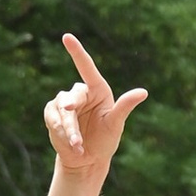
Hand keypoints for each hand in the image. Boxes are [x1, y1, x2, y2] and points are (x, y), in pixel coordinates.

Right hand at [43, 34, 147, 179]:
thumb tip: (143, 92)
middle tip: (75, 133)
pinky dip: (60, 133)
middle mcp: (81, 93)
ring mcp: (64, 103)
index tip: (67, 36)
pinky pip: (53, 118)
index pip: (86, 67)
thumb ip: (125, 106)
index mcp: (98, 89)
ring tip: (78, 146)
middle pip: (73, 97)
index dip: (76, 51)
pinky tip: (71, 145)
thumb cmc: (105, 140)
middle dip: (72, 114)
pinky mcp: (52, 113)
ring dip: (68, 130)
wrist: (87, 159)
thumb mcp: (116, 124)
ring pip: (62, 111)